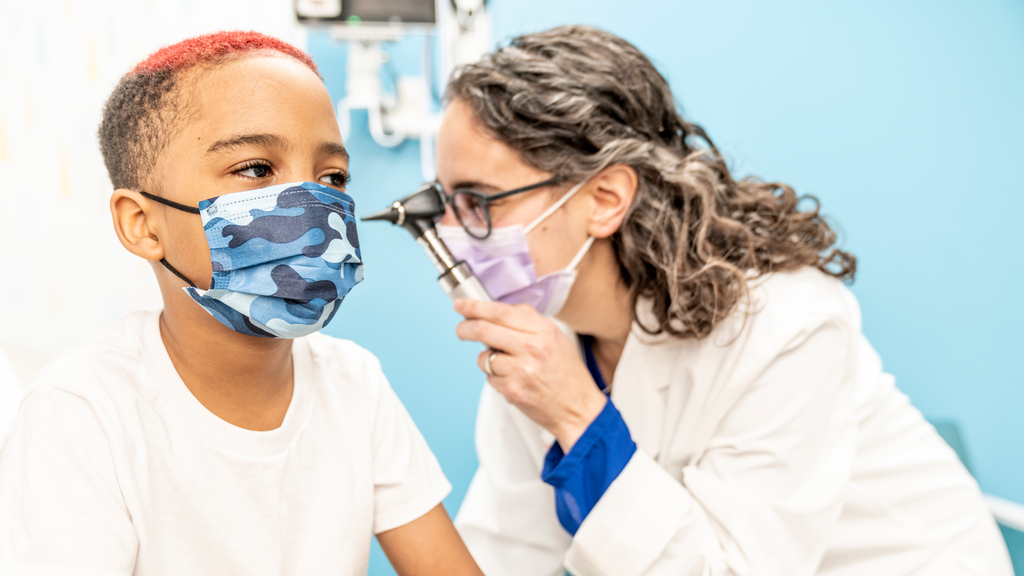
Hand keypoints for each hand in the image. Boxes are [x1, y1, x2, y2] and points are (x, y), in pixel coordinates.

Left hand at [454, 299, 607, 451]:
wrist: (579, 409)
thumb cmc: (567, 374)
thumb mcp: (556, 338)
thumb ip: (528, 323)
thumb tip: (496, 312)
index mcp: (543, 330)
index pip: (500, 312)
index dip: (475, 307)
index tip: (462, 305)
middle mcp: (532, 347)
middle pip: (483, 329)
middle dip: (465, 328)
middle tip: (461, 330)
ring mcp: (521, 370)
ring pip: (484, 357)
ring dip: (486, 359)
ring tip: (503, 364)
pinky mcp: (513, 390)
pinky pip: (490, 378)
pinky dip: (495, 378)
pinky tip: (512, 380)